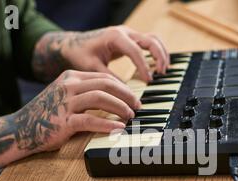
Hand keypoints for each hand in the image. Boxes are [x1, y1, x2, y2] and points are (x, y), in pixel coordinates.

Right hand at [14, 70, 139, 152]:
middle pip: (105, 85)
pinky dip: (107, 124)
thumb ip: (85, 95)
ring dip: (120, 108)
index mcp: (70, 77)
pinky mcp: (64, 121)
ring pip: (100, 99)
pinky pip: (90, 120)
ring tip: (130, 116)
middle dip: (126, 95)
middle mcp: (68, 86)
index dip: (122, 87)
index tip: (133, 98)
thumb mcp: (65, 97)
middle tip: (137, 106)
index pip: (103, 78)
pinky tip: (118, 129)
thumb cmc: (46, 115)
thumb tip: (114, 101)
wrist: (20, 130)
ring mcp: (65, 103)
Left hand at [33, 26, 169, 82]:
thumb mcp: (92, 68)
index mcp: (115, 37)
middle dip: (159, 57)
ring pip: (153, 39)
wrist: (73, 44)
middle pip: (150, 40)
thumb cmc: (80, 54)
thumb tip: (126, 92)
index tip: (149, 81)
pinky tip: (157, 67)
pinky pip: (148, 43)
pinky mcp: (130, 39)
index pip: (136, 51)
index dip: (144, 67)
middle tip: (161, 73)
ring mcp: (128, 34)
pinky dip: (156, 53)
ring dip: (161, 53)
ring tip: (163, 70)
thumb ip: (109, 78)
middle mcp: (124, 32)